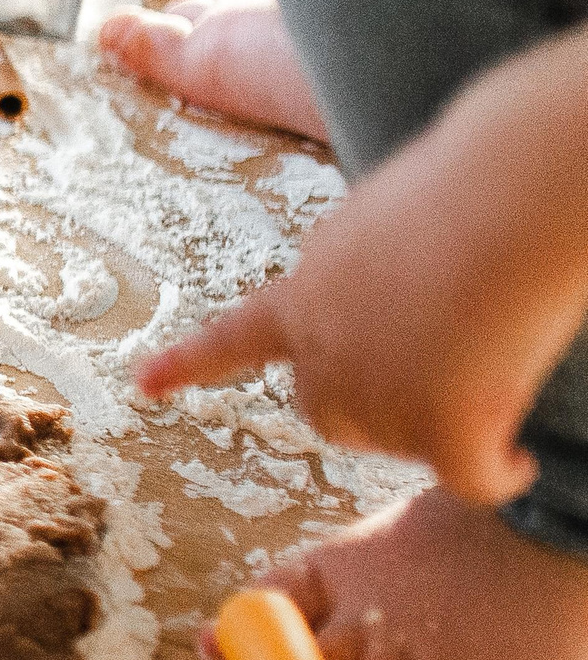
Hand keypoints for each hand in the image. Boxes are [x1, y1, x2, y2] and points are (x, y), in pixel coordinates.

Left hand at [138, 95, 587, 507]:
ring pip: (407, 443)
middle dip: (371, 407)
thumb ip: (370, 279)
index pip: (235, 333)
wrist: (516, 193)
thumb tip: (410, 315)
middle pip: (328, 413)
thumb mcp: (387, 225)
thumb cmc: (474, 182)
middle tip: (438, 372)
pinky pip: (472, 477)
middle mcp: (324, 348)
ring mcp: (376, 392)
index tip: (143, 382)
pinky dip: (498, 471)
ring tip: (492, 355)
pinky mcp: (440, 425)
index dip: (189, 362)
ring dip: (447, 423)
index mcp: (307, 289)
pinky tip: (518, 456)